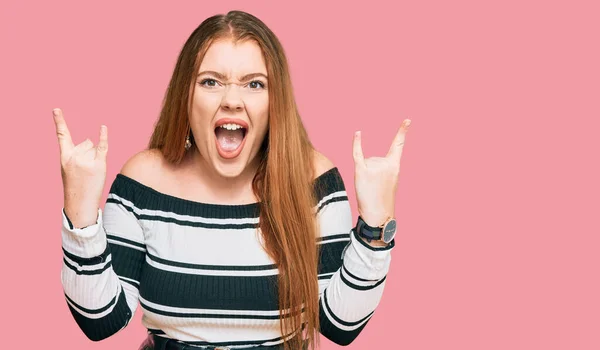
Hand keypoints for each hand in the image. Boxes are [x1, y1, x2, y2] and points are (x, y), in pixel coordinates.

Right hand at [53, 108, 107, 227]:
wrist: (80, 202)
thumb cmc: (76, 185)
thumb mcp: (70, 168)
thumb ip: (78, 152)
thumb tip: (91, 140)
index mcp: (65, 157)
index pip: (62, 136)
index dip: (59, 121)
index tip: (56, 109)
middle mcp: (74, 156)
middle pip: (86, 143)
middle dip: (88, 153)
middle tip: (85, 171)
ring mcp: (87, 160)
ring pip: (95, 147)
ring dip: (96, 157)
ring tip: (91, 172)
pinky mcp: (99, 164)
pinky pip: (103, 147)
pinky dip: (104, 137)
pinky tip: (103, 127)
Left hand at [352, 119, 410, 227]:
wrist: (378, 215)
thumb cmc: (382, 200)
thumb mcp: (388, 182)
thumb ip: (381, 167)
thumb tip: (367, 159)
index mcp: (395, 166)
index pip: (398, 145)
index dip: (402, 132)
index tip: (407, 120)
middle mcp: (386, 164)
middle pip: (373, 159)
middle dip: (371, 173)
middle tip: (375, 188)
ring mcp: (374, 167)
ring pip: (365, 163)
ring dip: (364, 175)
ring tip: (369, 188)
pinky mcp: (361, 171)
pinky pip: (357, 154)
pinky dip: (357, 143)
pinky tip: (358, 133)